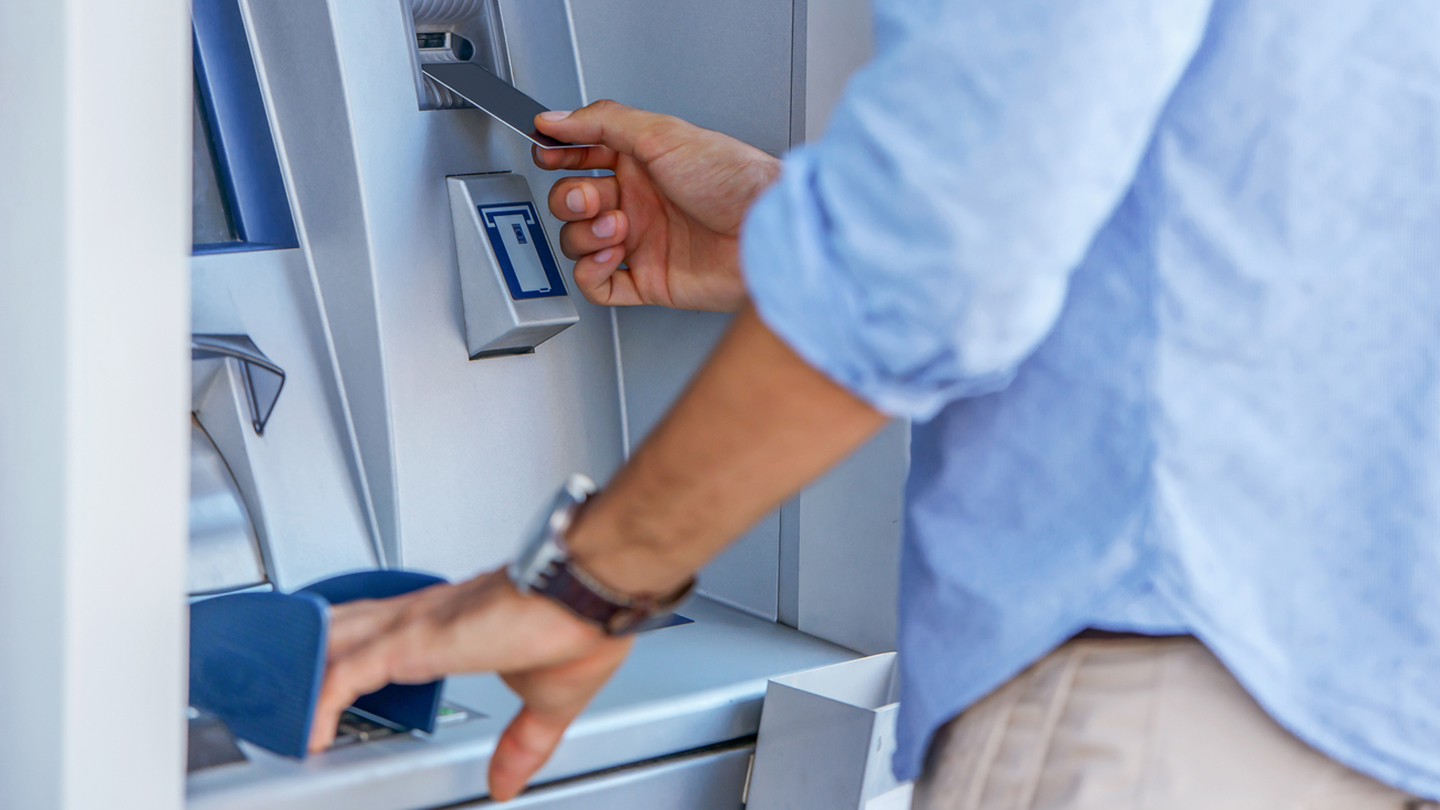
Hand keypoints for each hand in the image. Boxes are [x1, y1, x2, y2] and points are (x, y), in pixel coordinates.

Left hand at [308, 570, 632, 801]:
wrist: (591, 594)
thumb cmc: (580, 625)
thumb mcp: (545, 704)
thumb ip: (520, 745)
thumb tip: (506, 784)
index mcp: (451, 626)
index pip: (379, 631)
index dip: (348, 653)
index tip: (330, 683)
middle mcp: (424, 616)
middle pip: (340, 628)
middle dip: (306, 655)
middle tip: (278, 690)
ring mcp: (414, 626)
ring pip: (332, 643)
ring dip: (303, 675)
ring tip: (279, 714)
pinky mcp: (413, 640)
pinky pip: (346, 671)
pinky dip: (321, 701)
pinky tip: (310, 731)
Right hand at [531, 100, 781, 311]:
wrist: (764, 231)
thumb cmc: (733, 180)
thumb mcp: (662, 133)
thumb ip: (603, 122)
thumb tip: (557, 118)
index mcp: (641, 162)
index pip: (582, 156)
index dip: (559, 155)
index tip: (547, 154)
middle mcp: (639, 201)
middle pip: (572, 200)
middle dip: (572, 198)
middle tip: (592, 198)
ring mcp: (641, 242)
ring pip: (579, 242)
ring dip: (586, 234)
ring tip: (619, 227)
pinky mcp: (648, 280)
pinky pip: (598, 286)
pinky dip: (591, 272)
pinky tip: (611, 257)